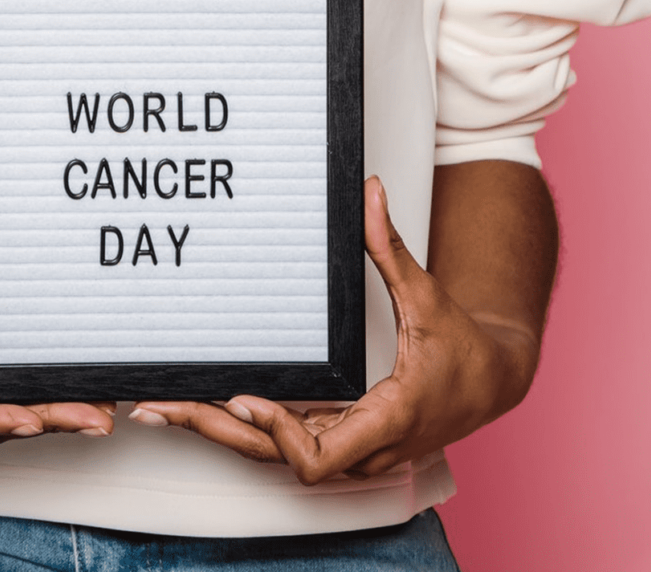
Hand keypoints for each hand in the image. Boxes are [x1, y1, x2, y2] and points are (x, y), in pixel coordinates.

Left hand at [128, 176, 540, 483]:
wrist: (492, 384)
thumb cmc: (463, 350)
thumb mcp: (428, 298)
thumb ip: (392, 248)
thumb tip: (369, 192)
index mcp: (386, 418)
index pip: (316, 457)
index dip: (276, 433)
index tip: (245, 397)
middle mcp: (363, 446)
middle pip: (274, 458)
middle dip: (215, 431)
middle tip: (159, 405)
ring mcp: (350, 449)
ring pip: (272, 455)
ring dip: (218, 431)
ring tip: (163, 406)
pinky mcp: (339, 440)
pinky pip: (283, 444)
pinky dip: (242, 427)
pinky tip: (204, 407)